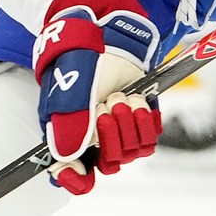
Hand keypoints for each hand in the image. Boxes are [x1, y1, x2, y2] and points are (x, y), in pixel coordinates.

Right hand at [33, 5, 160, 194]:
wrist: (110, 37)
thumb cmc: (82, 60)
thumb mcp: (70, 89)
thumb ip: (69, 123)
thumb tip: (66, 159)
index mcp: (66, 134)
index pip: (69, 172)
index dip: (75, 178)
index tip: (81, 174)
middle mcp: (91, 137)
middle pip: (108, 164)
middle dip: (110, 135)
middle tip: (105, 107)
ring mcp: (117, 130)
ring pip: (131, 152)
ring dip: (128, 122)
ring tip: (120, 98)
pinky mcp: (139, 122)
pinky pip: (149, 139)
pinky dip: (145, 119)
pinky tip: (135, 99)